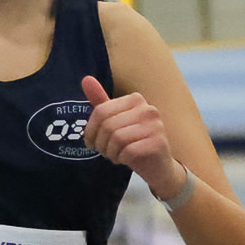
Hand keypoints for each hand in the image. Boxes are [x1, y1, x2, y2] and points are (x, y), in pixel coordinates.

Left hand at [80, 75, 180, 193]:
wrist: (158, 166)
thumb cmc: (134, 142)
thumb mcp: (115, 121)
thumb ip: (101, 102)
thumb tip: (85, 79)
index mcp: (135, 99)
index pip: (101, 111)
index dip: (90, 130)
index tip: (91, 142)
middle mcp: (148, 109)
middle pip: (107, 126)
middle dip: (101, 144)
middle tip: (105, 152)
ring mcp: (156, 126)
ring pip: (117, 139)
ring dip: (110, 152)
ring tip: (116, 155)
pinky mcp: (158, 143)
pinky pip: (127, 151)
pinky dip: (122, 159)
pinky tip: (126, 160)